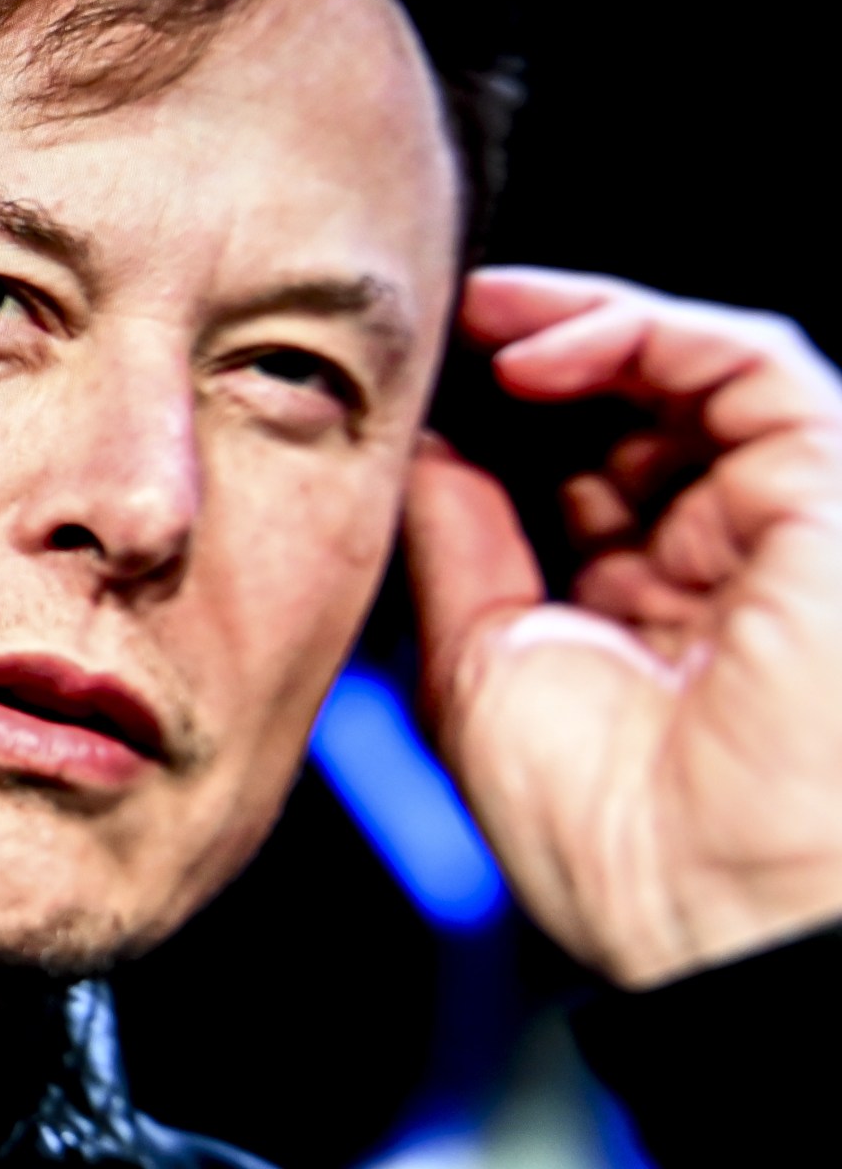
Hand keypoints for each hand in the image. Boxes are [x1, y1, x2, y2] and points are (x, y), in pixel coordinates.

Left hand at [405, 266, 841, 987]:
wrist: (709, 898)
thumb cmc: (606, 830)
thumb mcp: (483, 660)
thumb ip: (458, 540)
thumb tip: (419, 446)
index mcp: (642, 617)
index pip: (577, 477)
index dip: (500, 420)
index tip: (420, 383)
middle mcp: (717, 566)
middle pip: (628, 417)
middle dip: (528, 362)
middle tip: (442, 332)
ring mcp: (778, 525)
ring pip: (688, 374)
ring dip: (572, 330)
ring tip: (479, 321)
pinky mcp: (831, 485)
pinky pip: (749, 364)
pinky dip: (640, 332)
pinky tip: (537, 350)